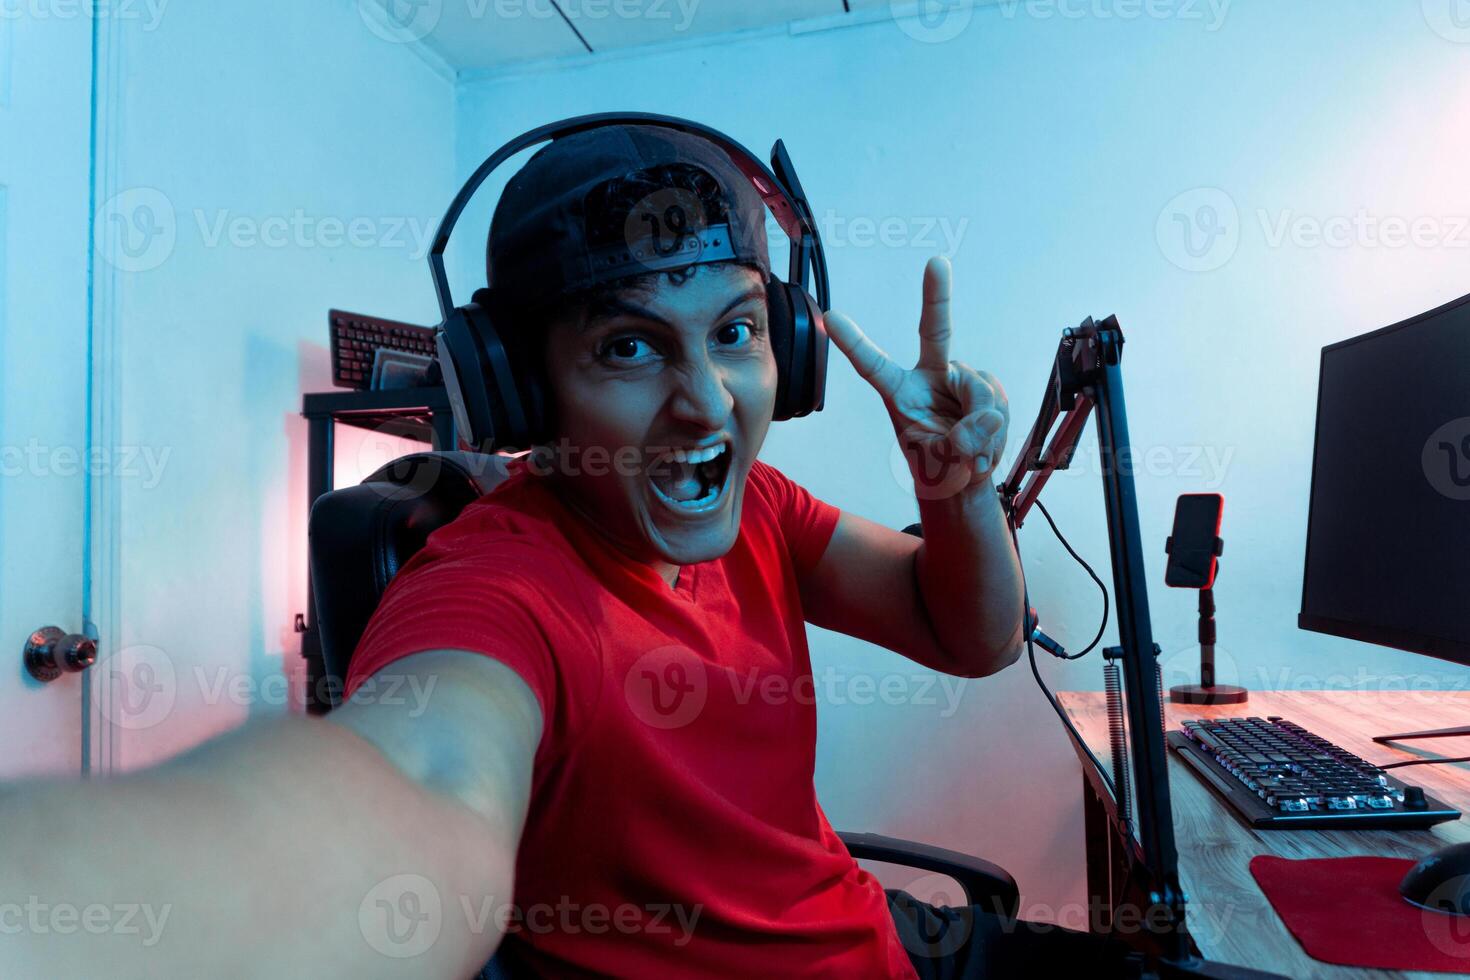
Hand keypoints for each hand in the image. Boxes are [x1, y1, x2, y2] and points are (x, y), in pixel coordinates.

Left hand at [824, 256, 1008, 499]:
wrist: (965, 480)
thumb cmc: (939, 468)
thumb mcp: (940, 463)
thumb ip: (959, 443)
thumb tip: (987, 418)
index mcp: (900, 392)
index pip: (873, 366)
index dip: (854, 344)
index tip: (831, 318)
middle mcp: (931, 376)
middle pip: (936, 331)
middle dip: (937, 295)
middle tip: (937, 263)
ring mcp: (961, 379)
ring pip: (981, 393)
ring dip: (982, 430)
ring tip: (970, 452)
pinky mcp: (988, 388)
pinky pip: (998, 404)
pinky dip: (996, 433)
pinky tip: (986, 445)